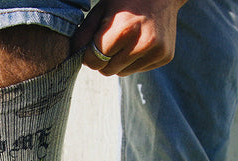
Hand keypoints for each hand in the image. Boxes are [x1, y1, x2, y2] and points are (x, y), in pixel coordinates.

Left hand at [72, 0, 187, 76]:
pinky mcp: (164, 56)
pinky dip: (134, 60)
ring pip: (122, 73)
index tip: (92, 45)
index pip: (94, 62)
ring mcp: (155, 51)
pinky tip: (140, 41)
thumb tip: (73, 56)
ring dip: (119, 61)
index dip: (89, 54)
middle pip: (107, 70)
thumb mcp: (101, 11)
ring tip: (126, 40)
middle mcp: (141, 43)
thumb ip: (84, 34)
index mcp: (123, 30)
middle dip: (104, 59)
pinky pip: (138, 69)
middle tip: (111, 41)